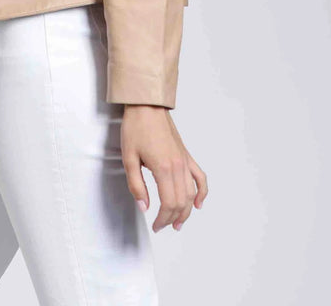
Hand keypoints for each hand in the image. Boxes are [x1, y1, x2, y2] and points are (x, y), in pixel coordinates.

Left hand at [121, 105, 207, 231]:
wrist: (146, 105)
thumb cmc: (136, 128)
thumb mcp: (128, 158)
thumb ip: (136, 185)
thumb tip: (144, 207)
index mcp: (163, 169)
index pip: (168, 203)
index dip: (163, 219)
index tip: (155, 226)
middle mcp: (178, 167)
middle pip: (181, 202)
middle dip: (172, 218)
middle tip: (162, 226)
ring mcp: (184, 161)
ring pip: (191, 193)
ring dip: (186, 211)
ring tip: (178, 223)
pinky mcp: (186, 155)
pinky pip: (199, 177)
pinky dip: (202, 192)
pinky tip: (198, 203)